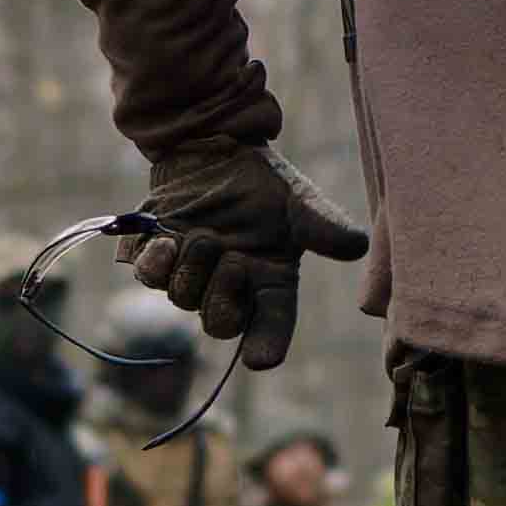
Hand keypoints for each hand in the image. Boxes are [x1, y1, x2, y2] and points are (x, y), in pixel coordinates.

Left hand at [124, 140, 369, 366]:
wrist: (213, 146)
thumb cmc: (262, 180)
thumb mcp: (297, 200)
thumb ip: (322, 225)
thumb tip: (357, 245)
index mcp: (268, 282)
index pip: (270, 327)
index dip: (265, 346)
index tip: (260, 359)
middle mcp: (229, 287)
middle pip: (219, 323)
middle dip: (221, 295)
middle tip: (229, 257)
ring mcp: (191, 274)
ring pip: (181, 298)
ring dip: (189, 269)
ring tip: (199, 235)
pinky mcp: (157, 256)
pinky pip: (148, 276)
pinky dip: (154, 263)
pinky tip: (165, 240)